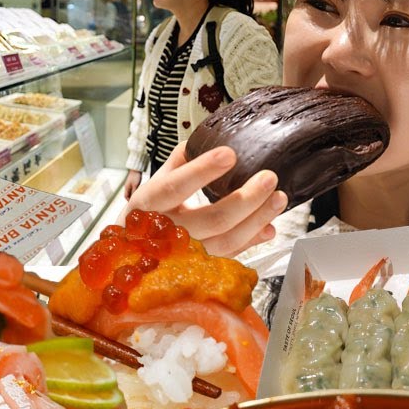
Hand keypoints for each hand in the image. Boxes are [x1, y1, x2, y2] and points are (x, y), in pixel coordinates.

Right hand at [123, 142, 286, 257]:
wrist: (130, 258)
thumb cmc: (146, 216)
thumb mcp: (152, 185)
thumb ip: (179, 162)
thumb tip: (206, 138)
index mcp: (148, 206)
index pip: (174, 188)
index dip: (201, 172)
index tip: (229, 154)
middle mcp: (166, 234)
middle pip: (212, 219)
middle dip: (246, 198)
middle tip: (269, 178)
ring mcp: (185, 257)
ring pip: (227, 241)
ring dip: (257, 220)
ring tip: (278, 199)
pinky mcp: (201, 269)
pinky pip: (231, 256)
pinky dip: (252, 240)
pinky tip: (269, 227)